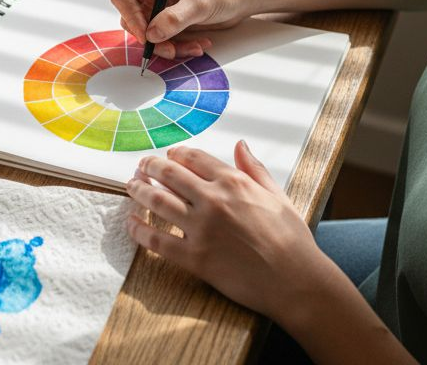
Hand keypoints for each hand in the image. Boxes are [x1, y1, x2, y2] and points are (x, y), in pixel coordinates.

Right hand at [109, 0, 253, 58]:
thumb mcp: (200, 4)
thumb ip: (175, 18)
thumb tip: (151, 34)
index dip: (130, 18)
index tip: (147, 36)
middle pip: (133, 20)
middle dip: (151, 39)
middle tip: (171, 49)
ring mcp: (161, 9)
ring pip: (149, 35)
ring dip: (168, 47)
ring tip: (193, 48)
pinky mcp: (171, 23)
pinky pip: (164, 41)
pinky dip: (179, 48)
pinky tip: (199, 45)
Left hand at [124, 142, 331, 322]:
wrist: (295, 280)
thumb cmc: (292, 240)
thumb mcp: (277, 195)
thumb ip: (255, 169)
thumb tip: (240, 145)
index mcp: (234, 182)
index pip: (194, 158)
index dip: (176, 154)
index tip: (168, 155)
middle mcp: (214, 200)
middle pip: (170, 174)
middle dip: (151, 167)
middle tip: (142, 166)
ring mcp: (201, 229)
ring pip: (158, 202)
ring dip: (139, 190)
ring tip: (131, 186)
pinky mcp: (194, 258)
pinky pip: (157, 241)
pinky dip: (139, 230)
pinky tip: (130, 223)